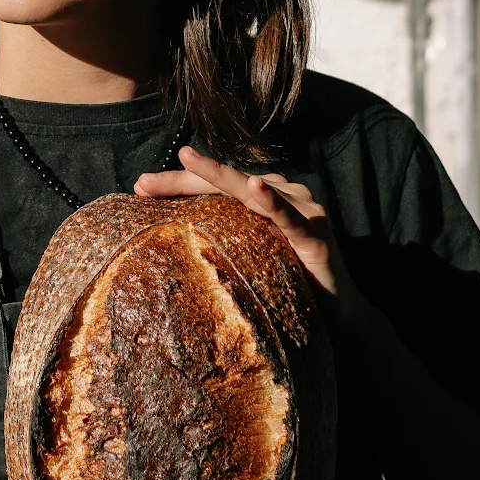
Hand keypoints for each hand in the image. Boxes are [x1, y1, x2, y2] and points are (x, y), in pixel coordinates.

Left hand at [134, 148, 358, 329]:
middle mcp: (284, 195)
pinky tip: (255, 188)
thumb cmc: (289, 288)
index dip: (177, 184)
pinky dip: (272, 201)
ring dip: (221, 174)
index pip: (213, 188)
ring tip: (190, 159)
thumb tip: (167, 247)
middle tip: (143, 182)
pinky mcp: (316, 234)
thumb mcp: (248, 262)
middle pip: (226, 183)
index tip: (139, 187)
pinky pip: (289, 216)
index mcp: (262, 200)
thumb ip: (221, 246)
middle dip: (184, 178)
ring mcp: (302, 211)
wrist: (340, 320)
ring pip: (252, 190)